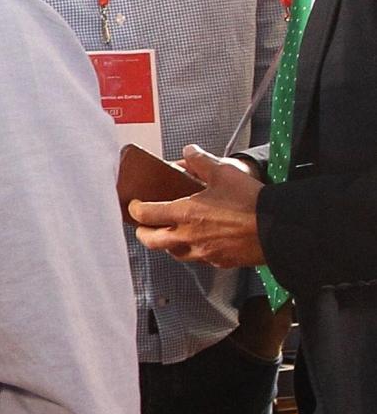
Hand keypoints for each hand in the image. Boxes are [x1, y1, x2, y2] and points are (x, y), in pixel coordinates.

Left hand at [130, 144, 265, 268]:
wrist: (279, 229)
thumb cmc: (251, 202)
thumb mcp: (223, 172)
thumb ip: (201, 160)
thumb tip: (189, 151)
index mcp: (185, 214)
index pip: (145, 215)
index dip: (135, 209)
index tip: (135, 205)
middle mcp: (189, 237)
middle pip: (151, 242)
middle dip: (143, 233)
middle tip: (144, 224)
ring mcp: (204, 253)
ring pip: (174, 253)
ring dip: (167, 244)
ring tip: (170, 233)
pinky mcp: (220, 262)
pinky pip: (198, 260)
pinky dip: (192, 252)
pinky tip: (199, 242)